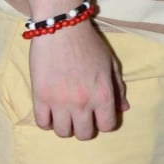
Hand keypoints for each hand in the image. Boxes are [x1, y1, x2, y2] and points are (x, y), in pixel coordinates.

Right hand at [29, 20, 124, 138]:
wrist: (62, 28)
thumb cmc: (89, 44)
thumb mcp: (110, 64)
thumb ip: (118, 88)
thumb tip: (123, 108)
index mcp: (103, 94)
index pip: (107, 126)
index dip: (104, 122)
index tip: (98, 115)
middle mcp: (82, 103)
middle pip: (84, 134)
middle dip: (84, 127)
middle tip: (81, 116)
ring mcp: (59, 102)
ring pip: (62, 132)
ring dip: (65, 126)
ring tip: (65, 114)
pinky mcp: (40, 97)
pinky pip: (42, 123)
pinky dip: (47, 121)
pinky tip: (50, 111)